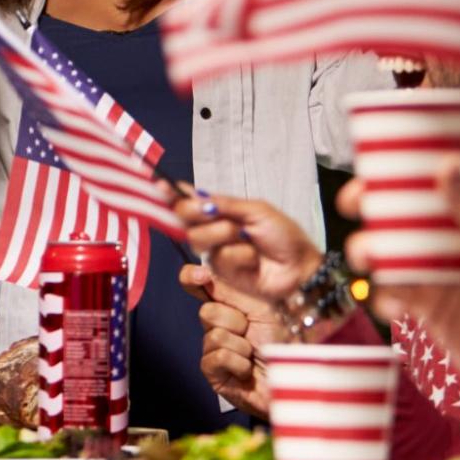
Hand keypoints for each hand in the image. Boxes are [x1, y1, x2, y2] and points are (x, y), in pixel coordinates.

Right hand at [175, 192, 323, 302]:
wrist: (299, 268)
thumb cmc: (284, 236)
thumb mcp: (257, 210)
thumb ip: (225, 204)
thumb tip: (195, 196)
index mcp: (223, 211)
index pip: (191, 201)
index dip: (173, 194)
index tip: (159, 186)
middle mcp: (214, 229)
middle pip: (185, 218)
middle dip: (197, 214)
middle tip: (213, 213)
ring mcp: (216, 251)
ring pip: (198, 238)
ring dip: (222, 234)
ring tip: (245, 238)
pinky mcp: (221, 273)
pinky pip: (217, 258)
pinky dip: (238, 255)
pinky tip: (252, 260)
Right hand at [179, 263, 281, 415]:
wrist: (301, 379)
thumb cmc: (292, 340)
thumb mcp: (265, 303)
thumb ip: (235, 280)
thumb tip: (209, 262)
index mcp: (231, 302)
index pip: (197, 284)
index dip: (191, 277)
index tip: (201, 275)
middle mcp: (220, 323)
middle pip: (207, 311)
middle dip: (236, 321)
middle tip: (255, 332)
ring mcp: (215, 349)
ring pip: (214, 335)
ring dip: (242, 346)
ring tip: (256, 354)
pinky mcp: (213, 373)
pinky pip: (216, 357)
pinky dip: (238, 364)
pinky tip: (249, 370)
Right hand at [340, 166, 459, 408]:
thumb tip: (449, 166)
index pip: (442, 180)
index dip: (403, 171)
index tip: (374, 170)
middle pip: (411, 208)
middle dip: (375, 204)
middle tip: (352, 201)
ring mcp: (448, 270)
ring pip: (399, 248)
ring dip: (374, 248)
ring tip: (363, 255)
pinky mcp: (434, 305)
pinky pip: (400, 292)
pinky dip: (387, 295)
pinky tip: (387, 302)